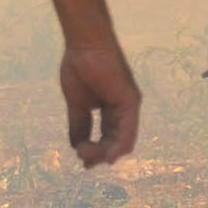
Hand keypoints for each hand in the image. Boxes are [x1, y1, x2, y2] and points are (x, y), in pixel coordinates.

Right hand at [24, 0, 139, 165]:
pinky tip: (107, 155)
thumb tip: (76, 146)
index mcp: (112, 110)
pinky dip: (118, 145)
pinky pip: (128, 130)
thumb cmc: (79, 67)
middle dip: (99, 156)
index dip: (96, 152)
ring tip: (88, 155)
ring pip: (124, 141)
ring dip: (105, 153)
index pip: (108, 138)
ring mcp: (129, 106)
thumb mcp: (76, 103)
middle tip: (85, 162)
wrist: (84, 45)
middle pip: (115, 142)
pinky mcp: (130, 101)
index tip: (83, 162)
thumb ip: (79, 124)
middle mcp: (124, 110)